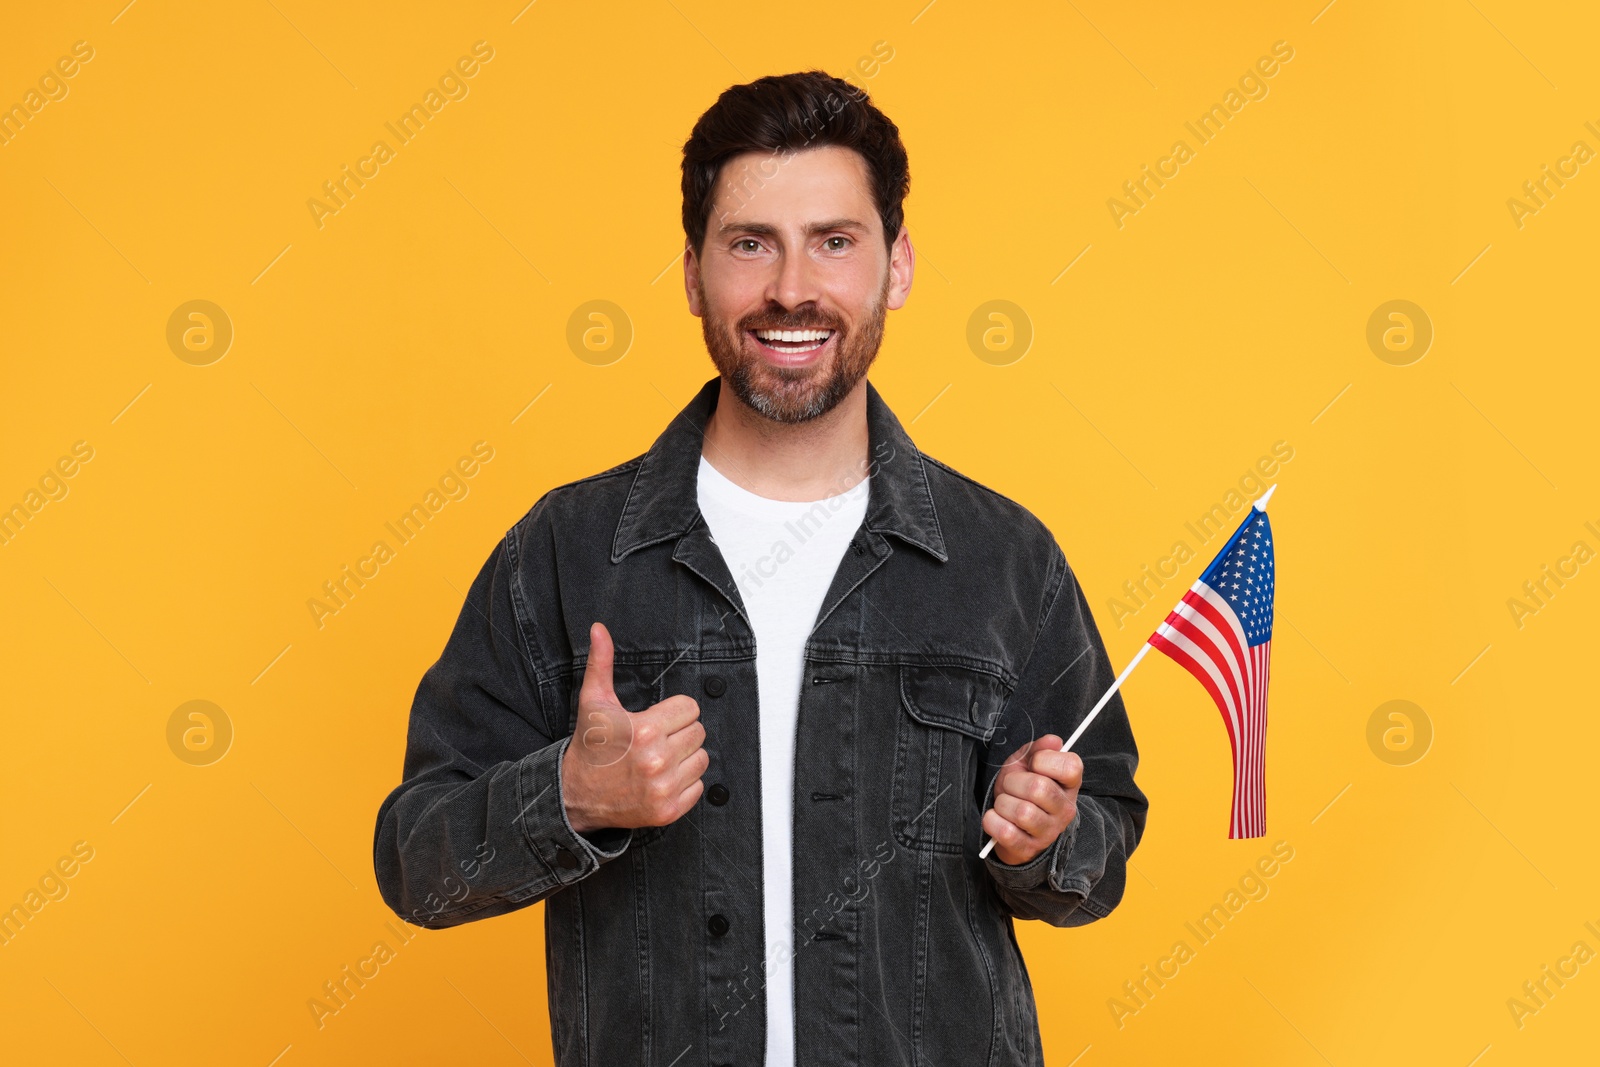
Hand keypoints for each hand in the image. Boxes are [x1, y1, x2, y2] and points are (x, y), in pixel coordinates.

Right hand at [560, 621, 708, 834]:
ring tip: (659, 758)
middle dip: (679, 732)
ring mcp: (664, 788)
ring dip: (685, 757)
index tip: (656, 719)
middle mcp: (657, 761)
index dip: (674, 711)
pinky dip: (684, 782)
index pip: (691, 708)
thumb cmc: (589, 746)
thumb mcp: (594, 702)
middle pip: (698, 732)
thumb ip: (602, 663)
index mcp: (645, 731)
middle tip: (655, 739)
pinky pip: (698, 787)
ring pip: (702, 759)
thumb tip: (599, 629)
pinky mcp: (668, 811)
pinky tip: (661, 778)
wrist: (575, 795)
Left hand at [982, 734, 1081, 865]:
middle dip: (1013, 782)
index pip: (1071, 767)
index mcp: (1069, 785)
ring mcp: (1049, 832)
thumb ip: (1037, 750)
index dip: (1044, 760)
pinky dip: (992, 820)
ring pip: (1022, 812)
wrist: (1013, 827)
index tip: (1033, 765)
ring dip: (1003, 803)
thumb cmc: (1021, 790)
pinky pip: (1006, 832)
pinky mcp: (1029, 849)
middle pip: (1039, 788)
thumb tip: (1054, 741)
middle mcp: (1065, 810)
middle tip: (1011, 786)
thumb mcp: (1027, 765)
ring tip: (1005, 803)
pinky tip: (996, 818)